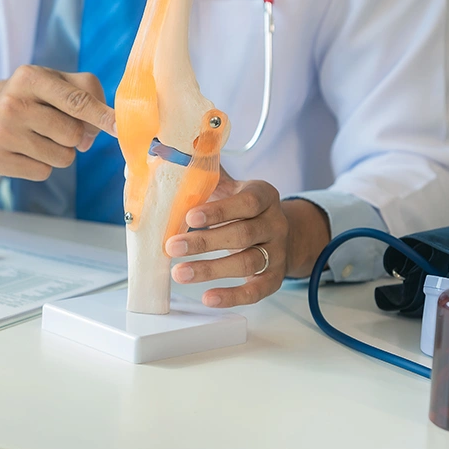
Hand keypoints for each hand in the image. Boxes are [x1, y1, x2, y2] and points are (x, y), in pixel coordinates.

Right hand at [0, 65, 117, 179]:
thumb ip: (91, 96)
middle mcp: (11, 104)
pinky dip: (43, 164)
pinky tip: (29, 149)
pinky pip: (43, 173)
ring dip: (61, 151)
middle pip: (72, 134)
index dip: (100, 115)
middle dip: (76, 135)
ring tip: (43, 137)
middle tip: (58, 125)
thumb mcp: (62, 81)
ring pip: (62, 158)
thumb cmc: (38, 97)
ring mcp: (1, 133)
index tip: (118, 127)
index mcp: (29, 78)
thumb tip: (94, 134)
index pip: (75, 101)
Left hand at [164, 169, 329, 307]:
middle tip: (171, 247)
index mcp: (264, 195)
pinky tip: (208, 298)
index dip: (218, 211)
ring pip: (248, 263)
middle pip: (242, 234)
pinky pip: (256, 290)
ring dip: (211, 270)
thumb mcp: (230, 187)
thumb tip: (167, 151)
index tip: (189, 217)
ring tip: (179, 273)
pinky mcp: (275, 278)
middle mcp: (275, 223)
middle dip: (204, 242)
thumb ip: (205, 173)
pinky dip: (233, 296)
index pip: (245, 202)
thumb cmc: (242, 207)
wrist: (282, 231)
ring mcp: (277, 252)